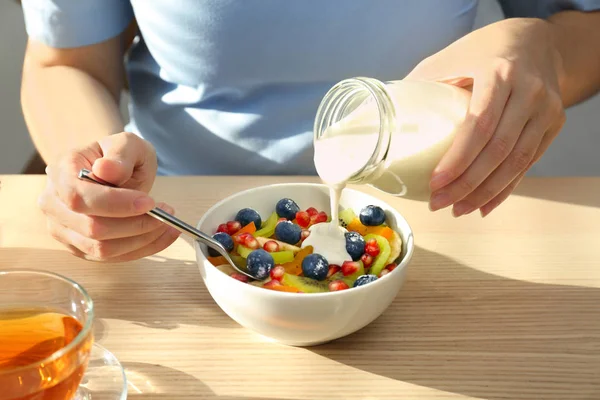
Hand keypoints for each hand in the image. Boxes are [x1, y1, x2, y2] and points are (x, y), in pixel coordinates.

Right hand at [39, 132, 180, 261]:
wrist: (110, 169)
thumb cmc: (118, 156)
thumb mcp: (127, 143)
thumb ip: (120, 153)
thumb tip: (106, 170)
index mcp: (61, 172)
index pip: (80, 197)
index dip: (115, 204)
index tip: (149, 202)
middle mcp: (54, 204)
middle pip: (92, 228)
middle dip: (136, 225)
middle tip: (166, 213)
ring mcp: (63, 230)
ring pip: (102, 249)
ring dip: (142, 240)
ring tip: (168, 223)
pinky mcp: (79, 248)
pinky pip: (112, 258)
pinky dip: (142, 248)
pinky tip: (162, 234)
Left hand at [406, 18, 565, 216]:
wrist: (534, 39)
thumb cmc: (482, 50)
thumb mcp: (448, 57)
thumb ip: (419, 84)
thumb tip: (383, 118)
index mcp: (499, 73)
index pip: (479, 124)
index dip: (458, 159)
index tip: (434, 183)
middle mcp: (529, 92)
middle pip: (498, 150)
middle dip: (466, 184)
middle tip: (438, 203)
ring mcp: (546, 109)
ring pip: (516, 162)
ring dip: (485, 193)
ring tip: (457, 209)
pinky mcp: (554, 124)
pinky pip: (528, 163)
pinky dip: (505, 188)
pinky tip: (483, 205)